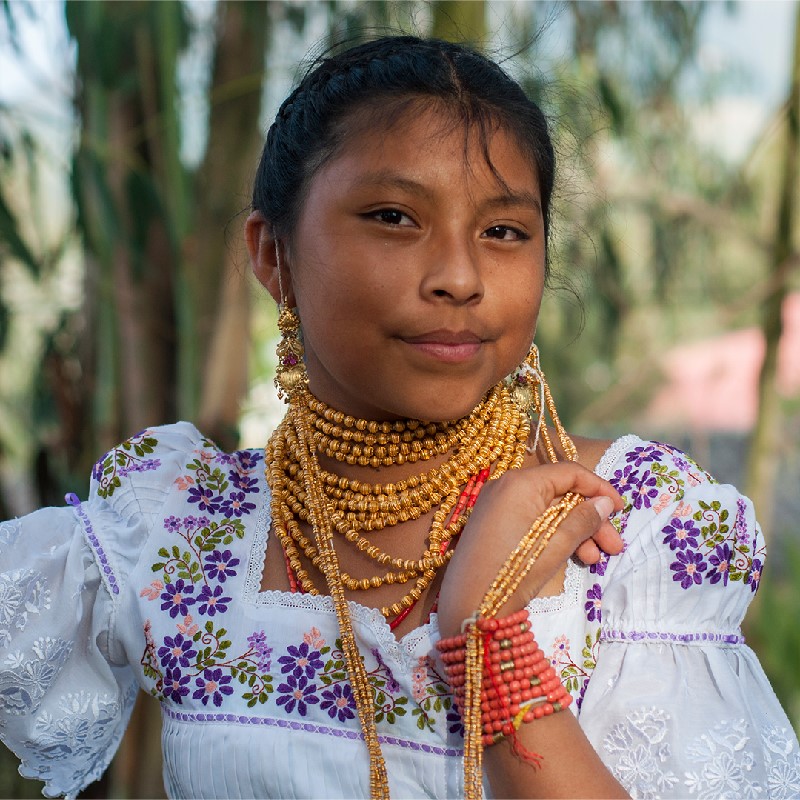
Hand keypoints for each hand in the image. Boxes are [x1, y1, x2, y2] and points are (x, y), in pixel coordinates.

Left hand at [437, 462, 623, 638]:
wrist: (467, 605)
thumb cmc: (513, 571)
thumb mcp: (554, 546)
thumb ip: (582, 520)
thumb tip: (605, 503)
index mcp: (520, 483)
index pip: (569, 473)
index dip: (599, 488)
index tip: (621, 510)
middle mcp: (507, 487)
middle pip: (560, 494)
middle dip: (590, 518)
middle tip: (615, 546)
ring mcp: (498, 506)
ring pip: (548, 511)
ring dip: (576, 531)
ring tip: (596, 559)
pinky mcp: (494, 525)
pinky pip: (532, 521)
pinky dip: (554, 535)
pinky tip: (575, 557)